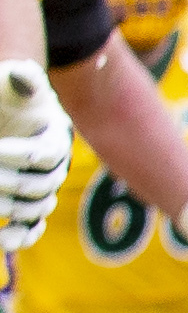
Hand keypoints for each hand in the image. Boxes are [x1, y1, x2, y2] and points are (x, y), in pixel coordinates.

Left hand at [0, 60, 62, 252]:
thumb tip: (24, 74)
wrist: (8, 114)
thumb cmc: (9, 96)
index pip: (45, 156)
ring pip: (34, 209)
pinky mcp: (26, 208)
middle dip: (6, 182)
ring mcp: (40, 191)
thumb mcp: (15, 82)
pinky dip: (17, 238)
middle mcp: (54, 169)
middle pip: (40, 186)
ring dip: (8, 209)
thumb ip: (23, 77)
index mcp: (55, 140)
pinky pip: (30, 231)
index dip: (19, 156)